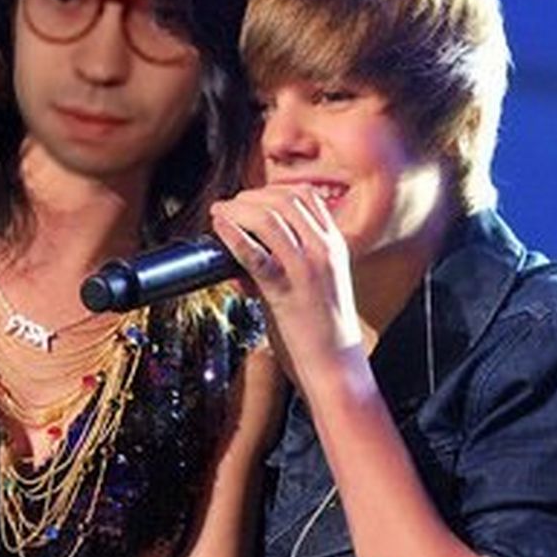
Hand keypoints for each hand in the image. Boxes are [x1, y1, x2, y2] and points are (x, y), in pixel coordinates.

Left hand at [210, 187, 361, 382]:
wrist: (336, 366)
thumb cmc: (323, 330)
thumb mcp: (316, 284)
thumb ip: (286, 264)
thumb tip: (247, 255)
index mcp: (335, 245)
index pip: (306, 196)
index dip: (273, 190)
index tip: (251, 197)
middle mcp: (324, 250)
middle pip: (283, 200)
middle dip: (250, 197)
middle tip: (229, 205)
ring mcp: (307, 268)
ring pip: (268, 218)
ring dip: (237, 210)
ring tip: (219, 213)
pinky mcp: (286, 290)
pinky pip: (255, 254)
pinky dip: (233, 236)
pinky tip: (220, 228)